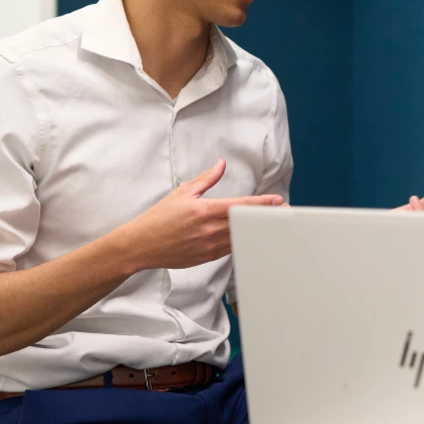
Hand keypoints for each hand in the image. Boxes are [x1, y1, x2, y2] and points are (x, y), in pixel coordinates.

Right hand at [121, 159, 284, 270]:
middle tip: (283, 211)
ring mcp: (209, 246)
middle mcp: (209, 230)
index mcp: (204, 211)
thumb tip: (221, 165)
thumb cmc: (159, 218)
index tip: (277, 200)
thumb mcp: (182, 193)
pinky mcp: (208, 257)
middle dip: (266, 216)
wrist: (141, 245)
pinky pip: (232, 249)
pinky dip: (244, 241)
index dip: (262, 203)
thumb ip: (206, 179)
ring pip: (242, 237)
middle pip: (247, 223)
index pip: (241, 206)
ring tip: (273, 223)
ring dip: (258, 230)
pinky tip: (253, 236)